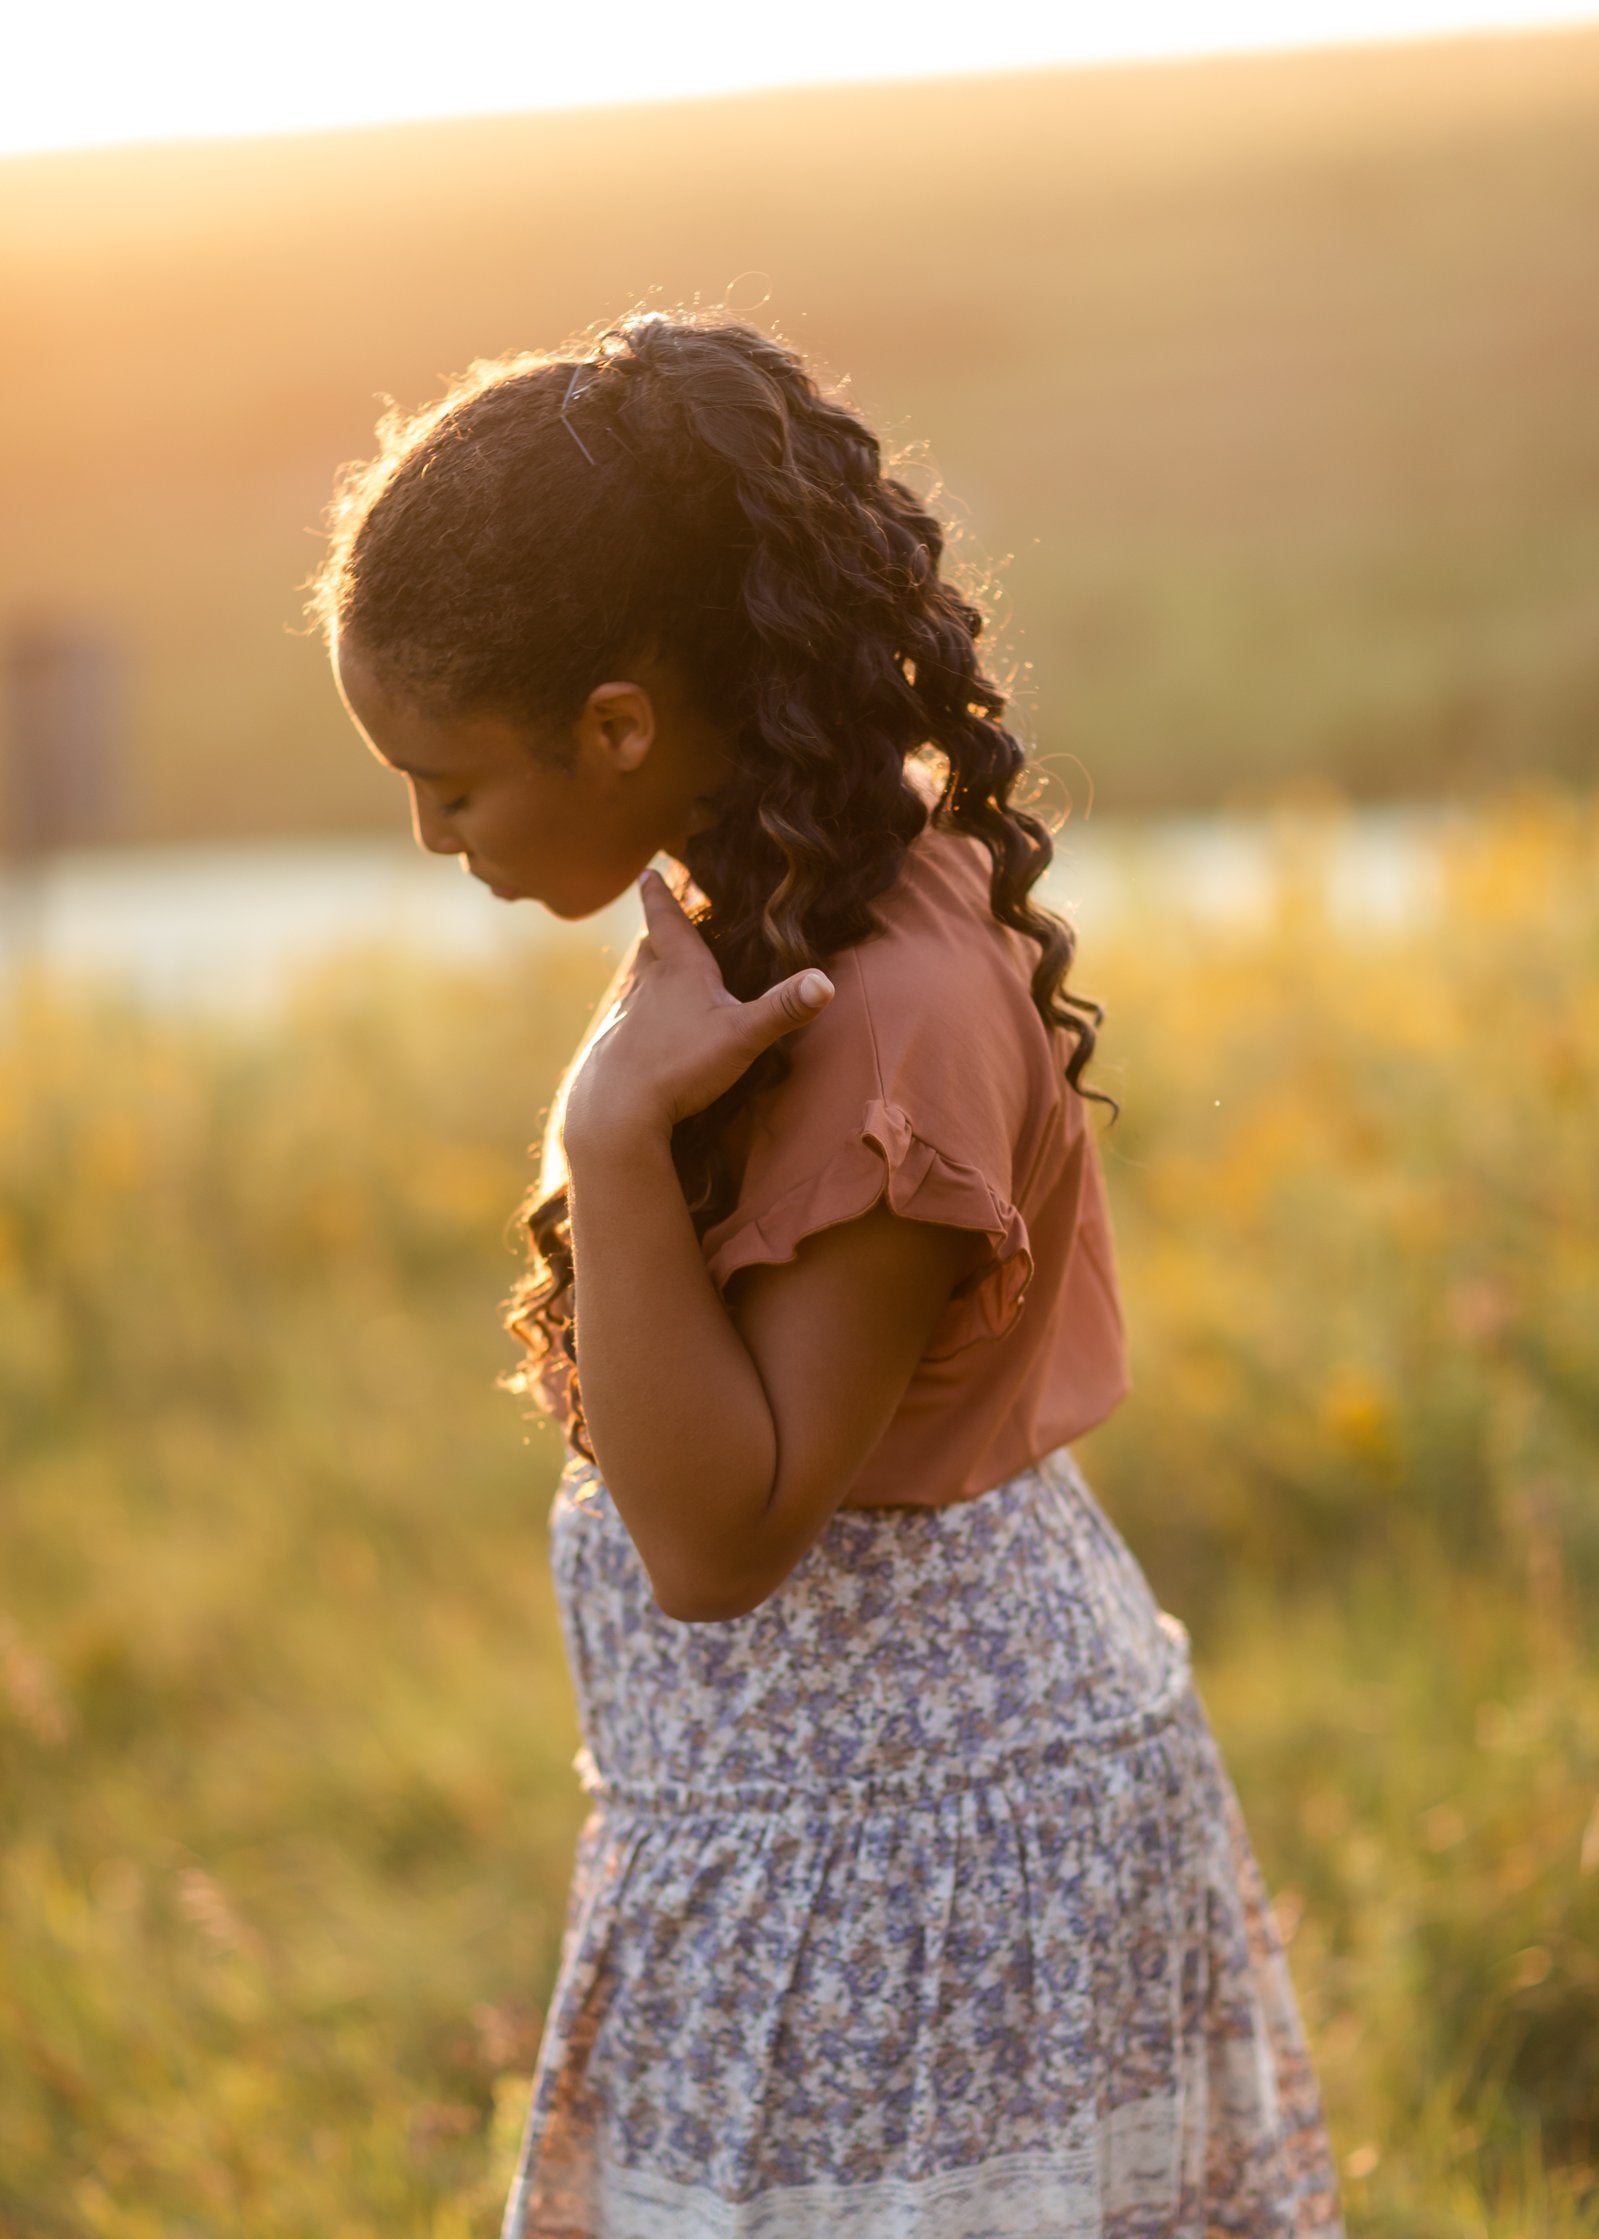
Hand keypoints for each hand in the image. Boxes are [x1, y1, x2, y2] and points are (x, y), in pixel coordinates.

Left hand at [562, 867, 833, 1154]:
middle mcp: (649, 986)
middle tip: (658, 919)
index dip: (660, 896)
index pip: (669, 922)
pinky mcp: (616, 1047)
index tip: (648, 872)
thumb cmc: (681, 1064)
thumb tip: (825, 982)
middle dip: (657, 933)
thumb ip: (784, 1009)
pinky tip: (644, 1031)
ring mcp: (628, 1017)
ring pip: (636, 983)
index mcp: (680, 972)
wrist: (619, 1107)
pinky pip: (627, 1020)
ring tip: (655, 971)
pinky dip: (637, 1013)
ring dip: (646, 973)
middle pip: (650, 949)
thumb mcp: (743, 1036)